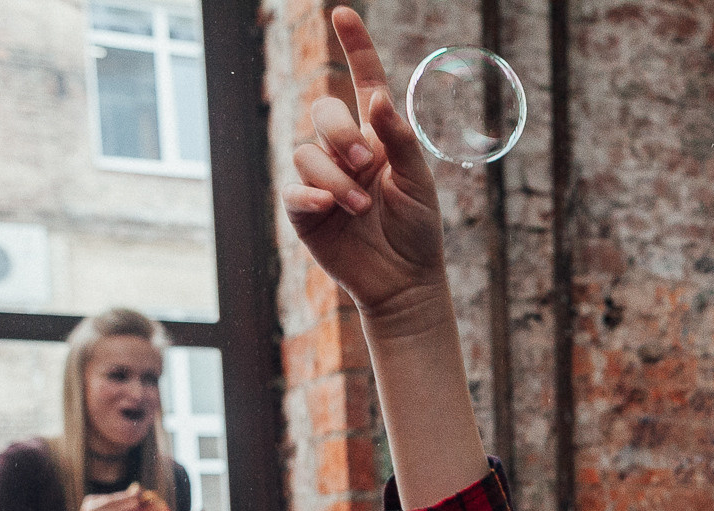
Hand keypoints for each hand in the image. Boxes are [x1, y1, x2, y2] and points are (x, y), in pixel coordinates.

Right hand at [283, 8, 447, 323]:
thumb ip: (400, 141)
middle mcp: (345, 152)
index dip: (355, 48)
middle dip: (341, 134)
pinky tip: (332, 208)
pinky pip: (294, 189)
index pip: (363, 81)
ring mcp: (322, 179)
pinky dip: (312, 194)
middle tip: (368, 166)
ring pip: (307, 152)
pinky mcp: (305, 210)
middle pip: (323, 111)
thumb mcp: (419, 183)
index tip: (343, 13)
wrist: (405, 281)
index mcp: (377, 137)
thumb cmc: (418, 231)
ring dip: (336, 178)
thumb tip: (377, 99)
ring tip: (360, 208)